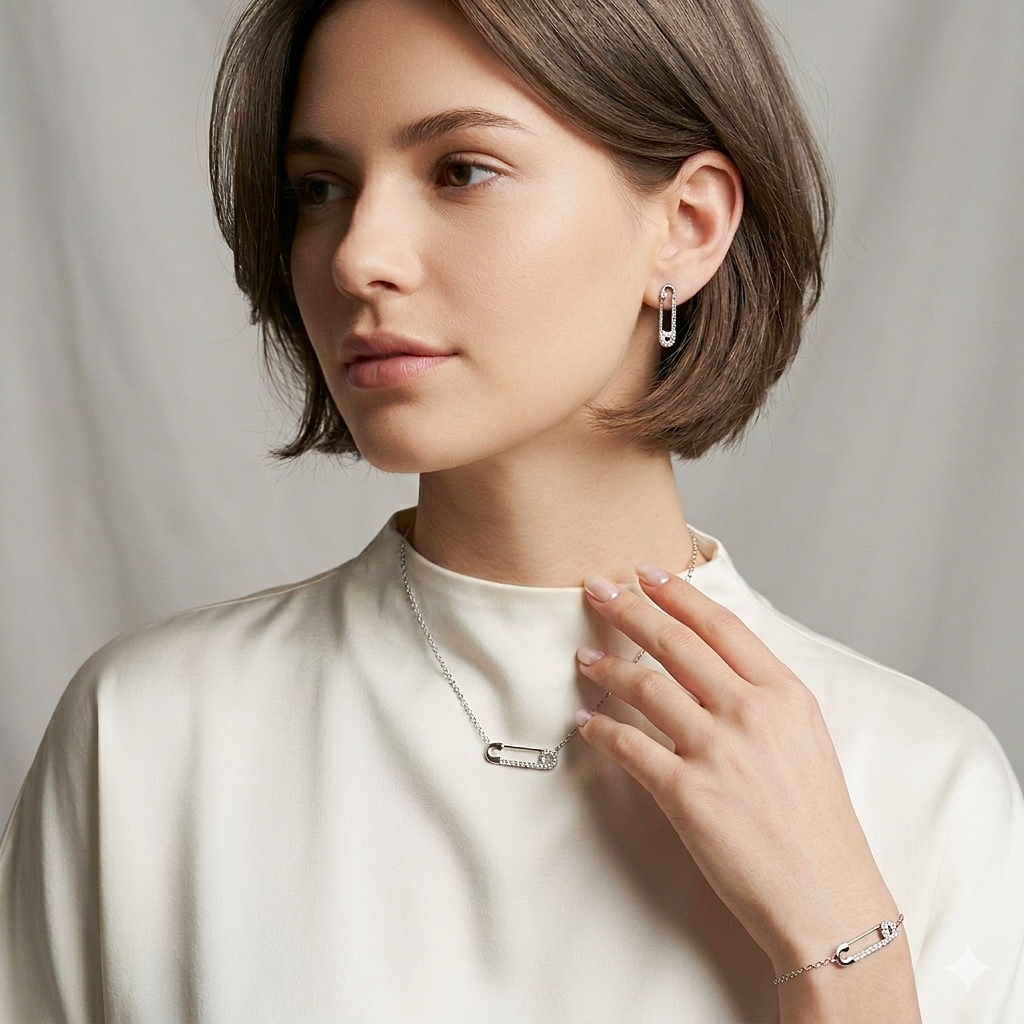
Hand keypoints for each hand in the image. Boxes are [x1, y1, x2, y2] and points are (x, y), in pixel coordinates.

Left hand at [574, 564, 898, 971]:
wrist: (829, 901)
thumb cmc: (819, 826)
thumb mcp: (807, 741)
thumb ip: (764, 697)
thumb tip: (715, 667)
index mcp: (785, 694)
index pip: (719, 625)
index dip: (677, 593)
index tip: (646, 573)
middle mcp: (751, 712)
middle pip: (675, 642)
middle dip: (628, 608)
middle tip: (596, 589)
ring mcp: (718, 751)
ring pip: (646, 686)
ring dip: (607, 668)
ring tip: (584, 658)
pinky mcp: (688, 794)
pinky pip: (629, 747)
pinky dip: (601, 731)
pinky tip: (586, 724)